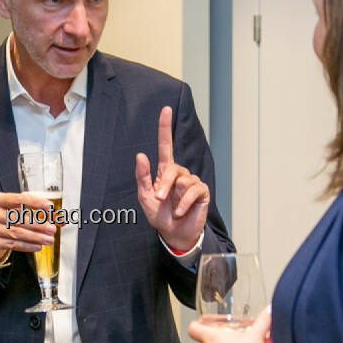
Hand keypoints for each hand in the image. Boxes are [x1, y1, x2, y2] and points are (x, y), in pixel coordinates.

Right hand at [0, 192, 56, 263]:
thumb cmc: (3, 219)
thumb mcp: (13, 210)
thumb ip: (32, 210)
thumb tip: (57, 217)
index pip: (19, 199)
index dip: (36, 203)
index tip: (49, 206)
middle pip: (18, 218)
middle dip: (38, 224)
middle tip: (52, 228)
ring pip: (16, 232)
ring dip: (36, 237)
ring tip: (48, 239)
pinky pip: (12, 244)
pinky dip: (27, 246)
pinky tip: (37, 246)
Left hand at [135, 106, 209, 250]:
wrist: (173, 233)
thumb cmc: (159, 214)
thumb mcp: (144, 197)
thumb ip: (142, 176)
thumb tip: (140, 155)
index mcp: (164, 171)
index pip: (165, 145)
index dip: (165, 127)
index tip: (165, 109)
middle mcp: (179, 173)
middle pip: (172, 169)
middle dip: (164, 185)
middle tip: (159, 198)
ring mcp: (192, 182)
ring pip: (183, 181)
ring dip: (174, 198)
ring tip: (173, 208)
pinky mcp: (202, 192)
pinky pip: (193, 192)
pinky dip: (184, 204)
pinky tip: (181, 212)